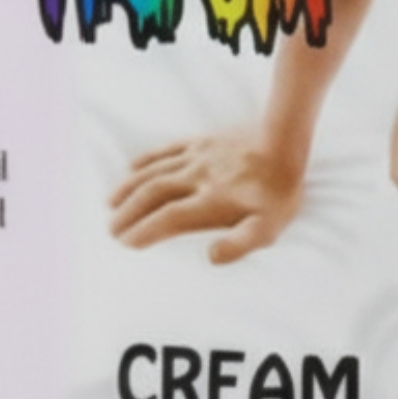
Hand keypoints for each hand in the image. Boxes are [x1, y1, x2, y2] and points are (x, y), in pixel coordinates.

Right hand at [108, 128, 304, 263]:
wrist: (287, 142)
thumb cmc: (279, 191)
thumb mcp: (269, 226)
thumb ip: (239, 244)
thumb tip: (210, 257)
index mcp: (211, 201)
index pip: (168, 219)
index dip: (144, 231)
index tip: (126, 243)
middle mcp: (197, 178)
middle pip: (152, 194)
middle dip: (128, 213)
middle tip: (111, 230)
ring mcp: (198, 157)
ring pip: (153, 171)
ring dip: (129, 187)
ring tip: (110, 203)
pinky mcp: (202, 141)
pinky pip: (167, 149)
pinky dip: (146, 159)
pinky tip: (131, 166)